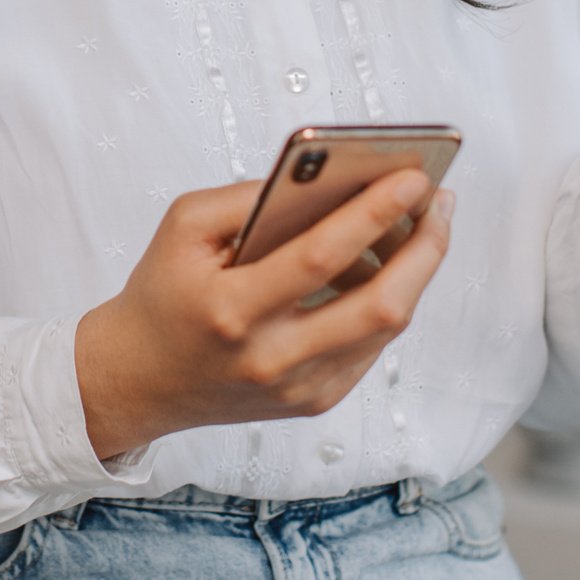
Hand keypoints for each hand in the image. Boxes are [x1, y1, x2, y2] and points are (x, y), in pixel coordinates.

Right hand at [74, 169, 452, 459]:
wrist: (139, 379)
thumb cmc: (164, 291)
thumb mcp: (184, 227)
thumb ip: (248, 197)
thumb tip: (329, 177)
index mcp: (231, 310)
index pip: (320, 257)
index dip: (374, 213)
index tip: (415, 176)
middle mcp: (270, 358)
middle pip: (378, 306)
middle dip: (424, 248)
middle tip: (440, 201)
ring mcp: (298, 388)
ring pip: (386, 328)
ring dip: (415, 271)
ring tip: (423, 224)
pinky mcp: (314, 403)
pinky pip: (372, 346)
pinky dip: (389, 300)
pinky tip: (389, 265)